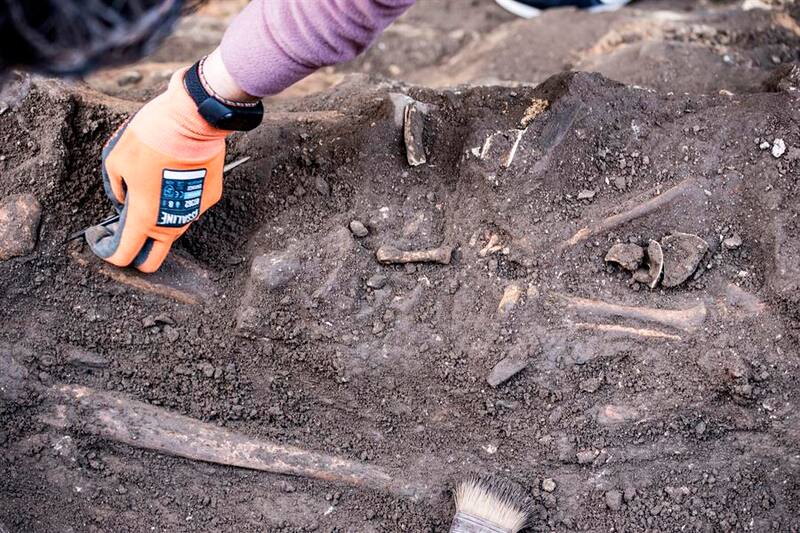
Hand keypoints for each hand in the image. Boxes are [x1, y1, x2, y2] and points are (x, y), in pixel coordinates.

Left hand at [86, 68, 228, 272]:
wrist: (193, 120)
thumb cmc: (152, 137)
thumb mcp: (116, 159)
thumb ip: (116, 188)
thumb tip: (122, 198)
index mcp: (144, 217)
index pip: (125, 254)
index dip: (108, 251)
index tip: (102, 238)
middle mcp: (171, 222)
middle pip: (153, 259)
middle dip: (136, 252)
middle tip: (125, 230)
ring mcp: (194, 211)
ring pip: (172, 229)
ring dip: (156, 221)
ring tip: (148, 191)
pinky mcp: (209, 197)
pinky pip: (189, 207)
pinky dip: (177, 199)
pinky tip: (171, 175)